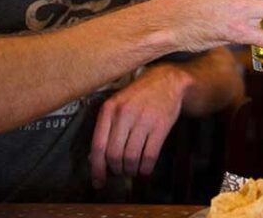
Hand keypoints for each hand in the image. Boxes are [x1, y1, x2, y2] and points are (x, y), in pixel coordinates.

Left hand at [88, 65, 187, 187]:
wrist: (167, 81)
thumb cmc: (139, 96)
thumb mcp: (117, 105)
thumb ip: (106, 128)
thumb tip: (94, 159)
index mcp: (109, 109)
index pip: (98, 145)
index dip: (97, 168)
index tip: (98, 181)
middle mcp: (124, 114)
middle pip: (114, 155)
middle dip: (116, 170)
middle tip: (120, 172)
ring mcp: (143, 120)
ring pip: (131, 158)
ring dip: (131, 170)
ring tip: (132, 169)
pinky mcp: (160, 126)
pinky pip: (149, 156)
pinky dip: (145, 168)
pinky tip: (145, 168)